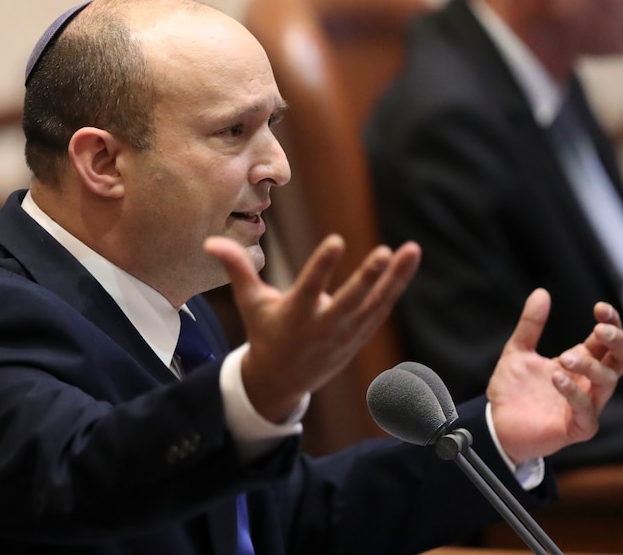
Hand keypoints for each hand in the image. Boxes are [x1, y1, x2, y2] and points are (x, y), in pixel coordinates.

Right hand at [204, 234, 420, 422]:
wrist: (283, 381)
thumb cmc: (264, 332)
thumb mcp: (250, 303)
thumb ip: (237, 269)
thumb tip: (210, 241)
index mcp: (293, 317)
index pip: (308, 289)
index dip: (322, 266)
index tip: (336, 241)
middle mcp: (322, 327)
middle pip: (349, 302)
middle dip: (367, 279)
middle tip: (385, 252)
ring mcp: (345, 335)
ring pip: (374, 305)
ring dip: (396, 278)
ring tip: (412, 249)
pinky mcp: (359, 336)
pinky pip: (381, 310)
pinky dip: (395, 288)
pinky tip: (408, 262)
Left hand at [487, 288, 622, 463]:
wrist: (495, 424)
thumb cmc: (512, 390)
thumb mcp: (517, 351)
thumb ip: (530, 325)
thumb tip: (541, 292)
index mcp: (580, 363)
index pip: (608, 341)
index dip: (611, 323)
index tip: (600, 308)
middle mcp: (588, 383)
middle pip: (622, 360)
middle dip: (617, 342)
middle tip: (600, 329)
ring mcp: (587, 406)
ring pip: (608, 382)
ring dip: (590, 366)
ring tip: (563, 358)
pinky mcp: (577, 428)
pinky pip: (587, 411)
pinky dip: (574, 393)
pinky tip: (557, 378)